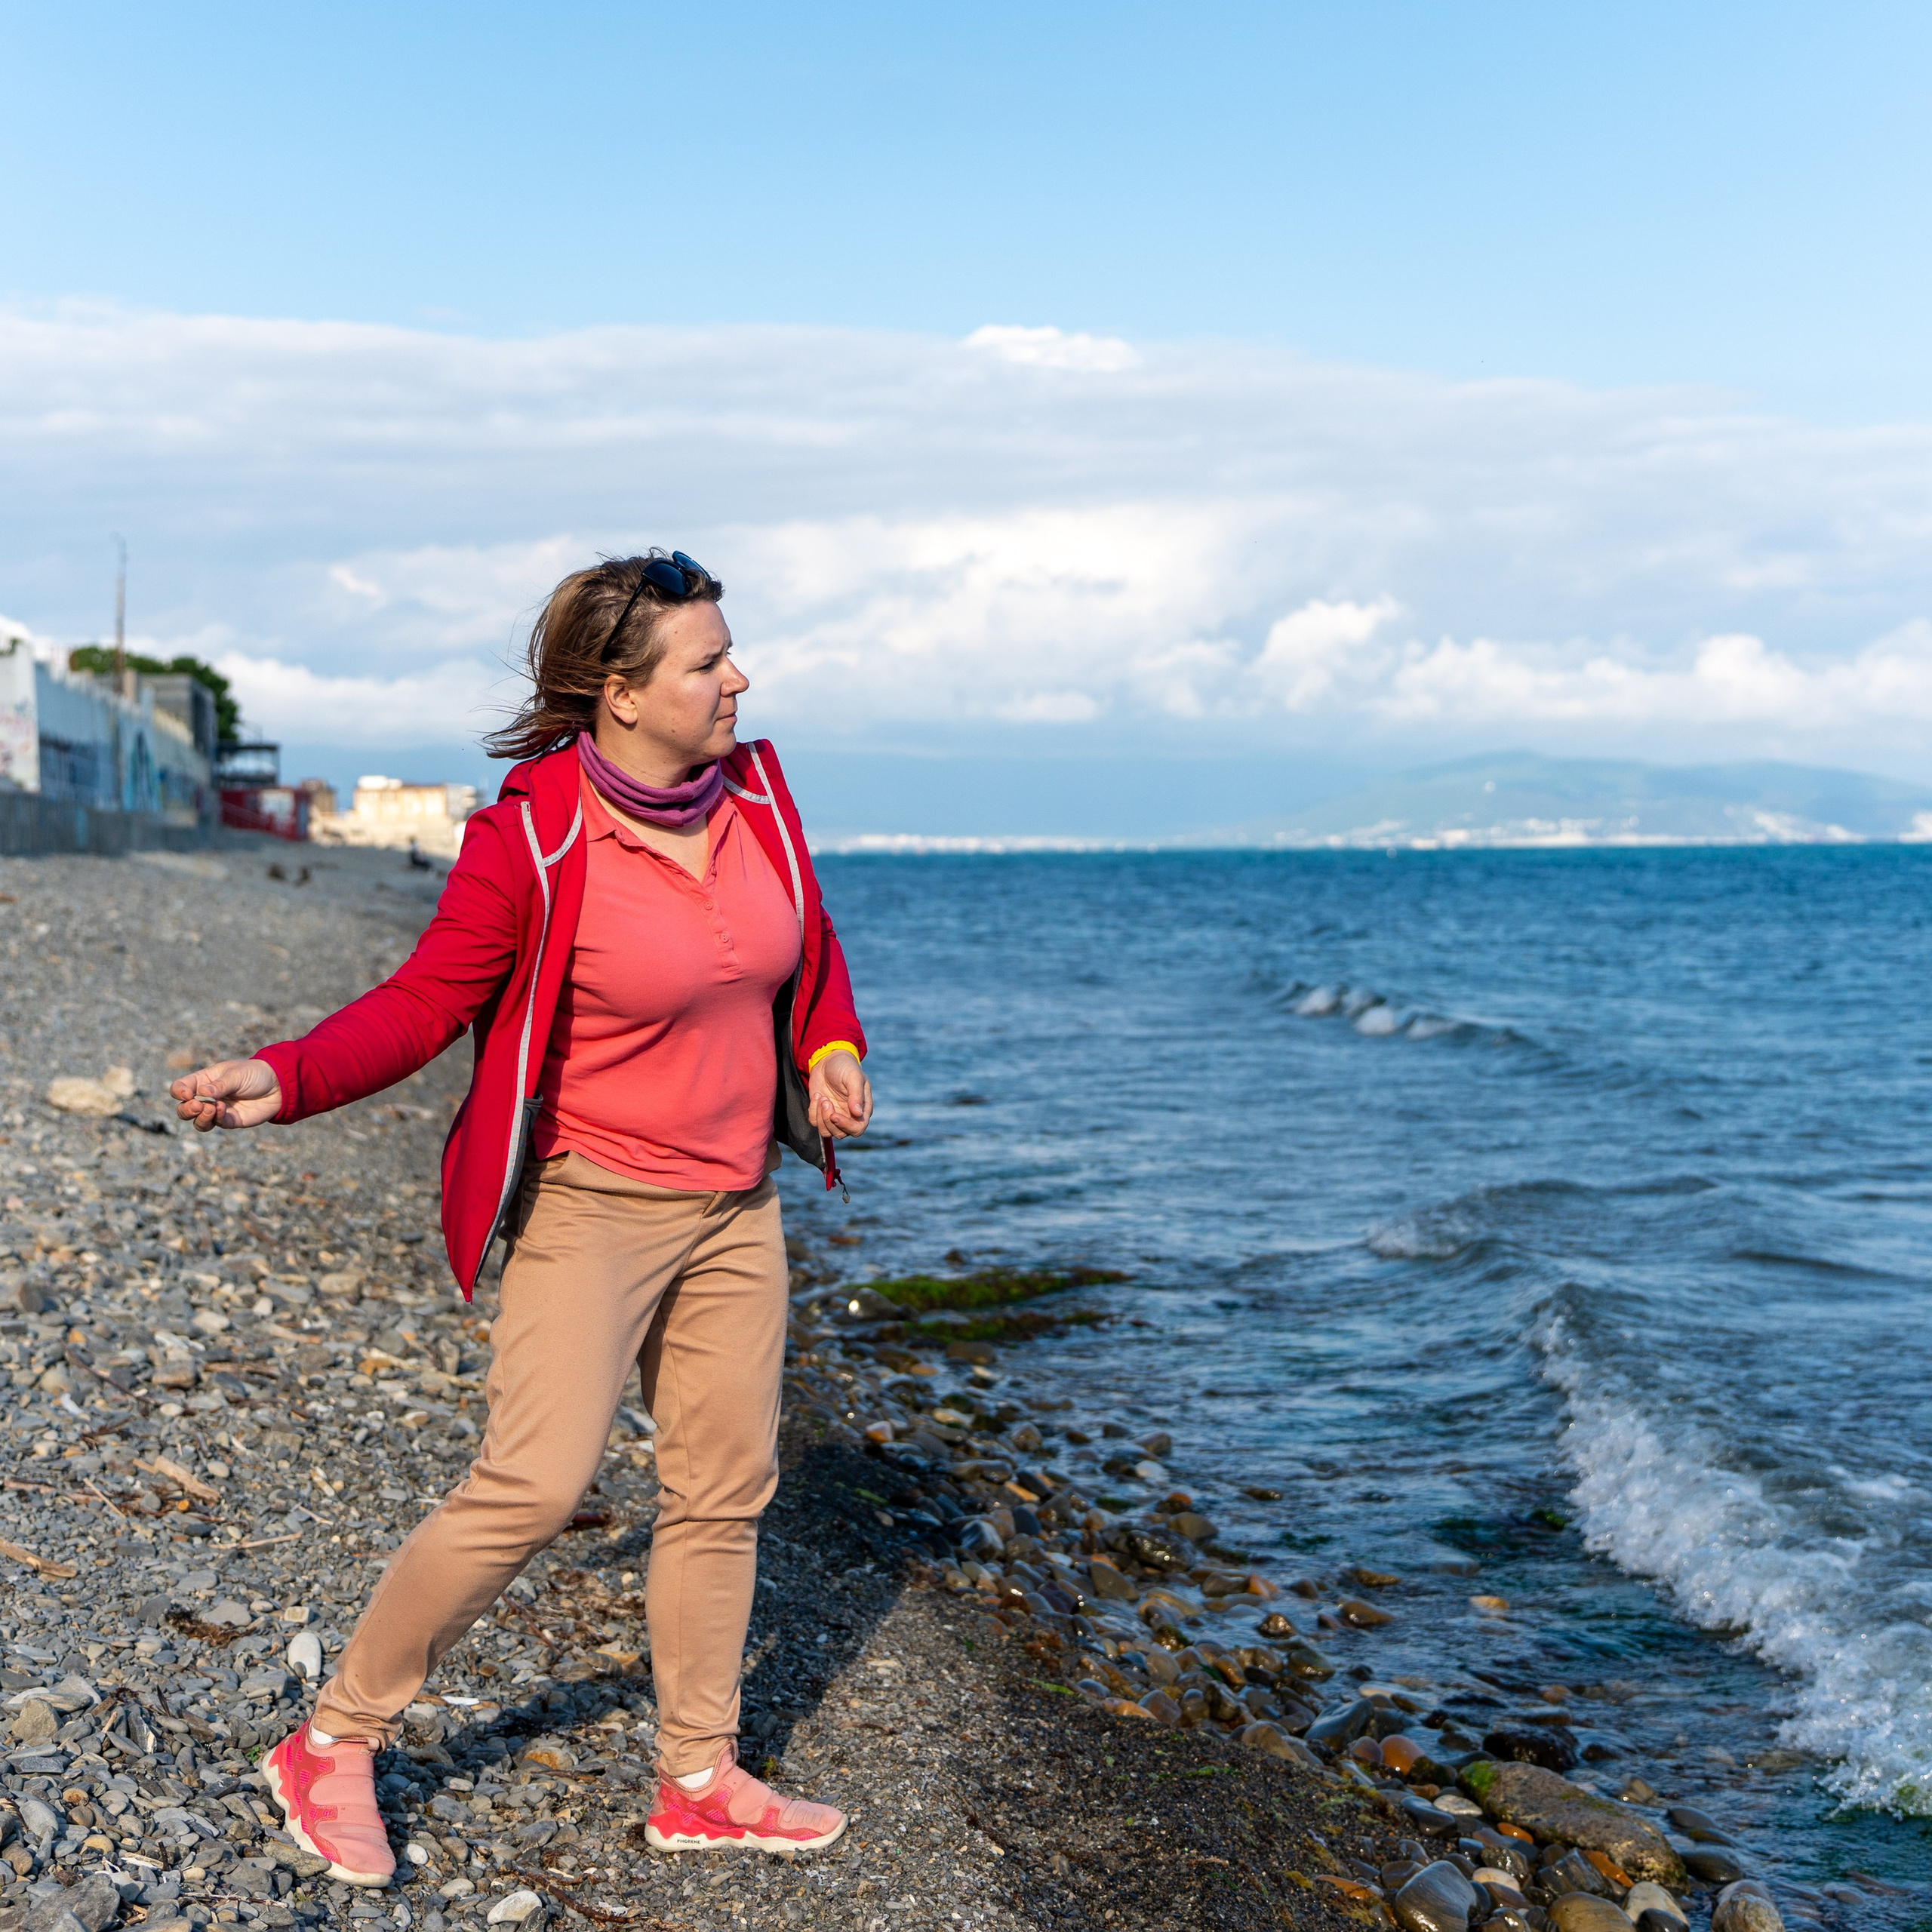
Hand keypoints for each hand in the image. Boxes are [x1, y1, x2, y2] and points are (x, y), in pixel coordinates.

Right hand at [169, 1059, 283, 1131]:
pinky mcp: (230, 1121)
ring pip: (197, 1122)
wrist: (278, 1086)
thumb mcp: (236, 1074)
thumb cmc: (255, 1074)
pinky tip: (224, 1109)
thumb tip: (202, 1093)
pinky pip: (217, 1124)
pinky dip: (217, 1118)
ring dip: (200, 1118)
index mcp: (203, 1080)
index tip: (188, 1094)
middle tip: (198, 1105)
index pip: (180, 1088)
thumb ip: (220, 1084)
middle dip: (186, 1110)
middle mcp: (207, 1097)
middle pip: (184, 1109)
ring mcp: (217, 1111)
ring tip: (210, 1108)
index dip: (178, 1092)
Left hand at [807, 1050, 871, 1139]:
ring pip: (826, 1132)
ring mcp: (835, 1114)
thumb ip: (856, 1095)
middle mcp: (849, 1115)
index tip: (834, 1115)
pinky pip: (814, 1122)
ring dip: (820, 1117)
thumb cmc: (845, 1066)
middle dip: (829, 1120)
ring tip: (822, 1097)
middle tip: (826, 1100)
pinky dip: (813, 1110)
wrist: (828, 1059)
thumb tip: (858, 1114)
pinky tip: (817, 1095)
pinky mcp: (820, 1112)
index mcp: (862, 1108)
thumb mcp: (853, 1077)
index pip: (858, 1128)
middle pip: (840, 1133)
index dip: (846, 1126)